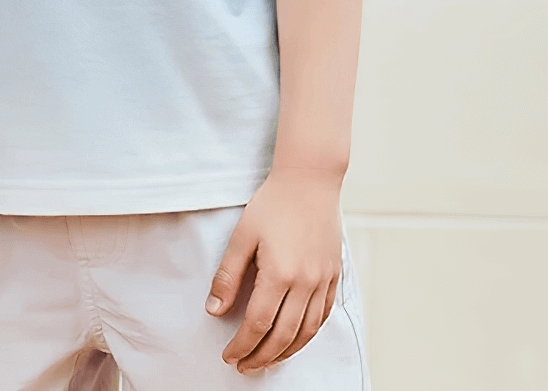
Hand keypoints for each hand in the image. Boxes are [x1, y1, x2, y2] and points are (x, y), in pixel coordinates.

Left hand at [205, 168, 342, 373]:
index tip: (228, 356)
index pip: (258, 324)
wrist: (310, 181)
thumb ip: (228, 275)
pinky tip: (296, 339)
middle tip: (244, 366)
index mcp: (279, 274)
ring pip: (306, 332)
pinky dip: (308, 335)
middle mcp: (305, 283)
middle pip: (283, 336)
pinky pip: (323, 316)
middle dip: (261, 356)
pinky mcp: (334, 276)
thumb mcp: (242, 235)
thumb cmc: (273, 203)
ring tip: (267, 360)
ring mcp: (323, 281)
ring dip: (285, 352)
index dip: (241, 345)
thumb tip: (214, 310)